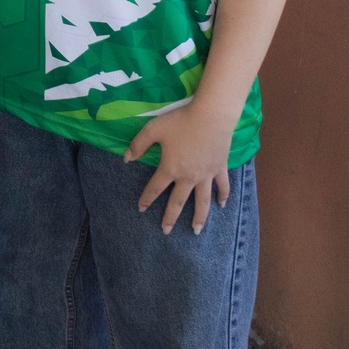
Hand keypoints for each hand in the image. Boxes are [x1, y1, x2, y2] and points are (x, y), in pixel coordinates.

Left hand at [125, 101, 237, 234]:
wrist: (211, 116)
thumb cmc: (180, 121)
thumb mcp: (153, 129)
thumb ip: (139, 145)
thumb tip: (126, 159)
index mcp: (170, 168)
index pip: (155, 188)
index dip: (146, 198)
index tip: (141, 209)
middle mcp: (188, 177)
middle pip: (178, 201)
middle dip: (170, 217)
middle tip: (165, 231)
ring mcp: (206, 174)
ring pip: (202, 201)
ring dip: (199, 217)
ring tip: (196, 231)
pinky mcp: (220, 168)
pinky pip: (222, 186)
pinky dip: (223, 196)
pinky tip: (222, 205)